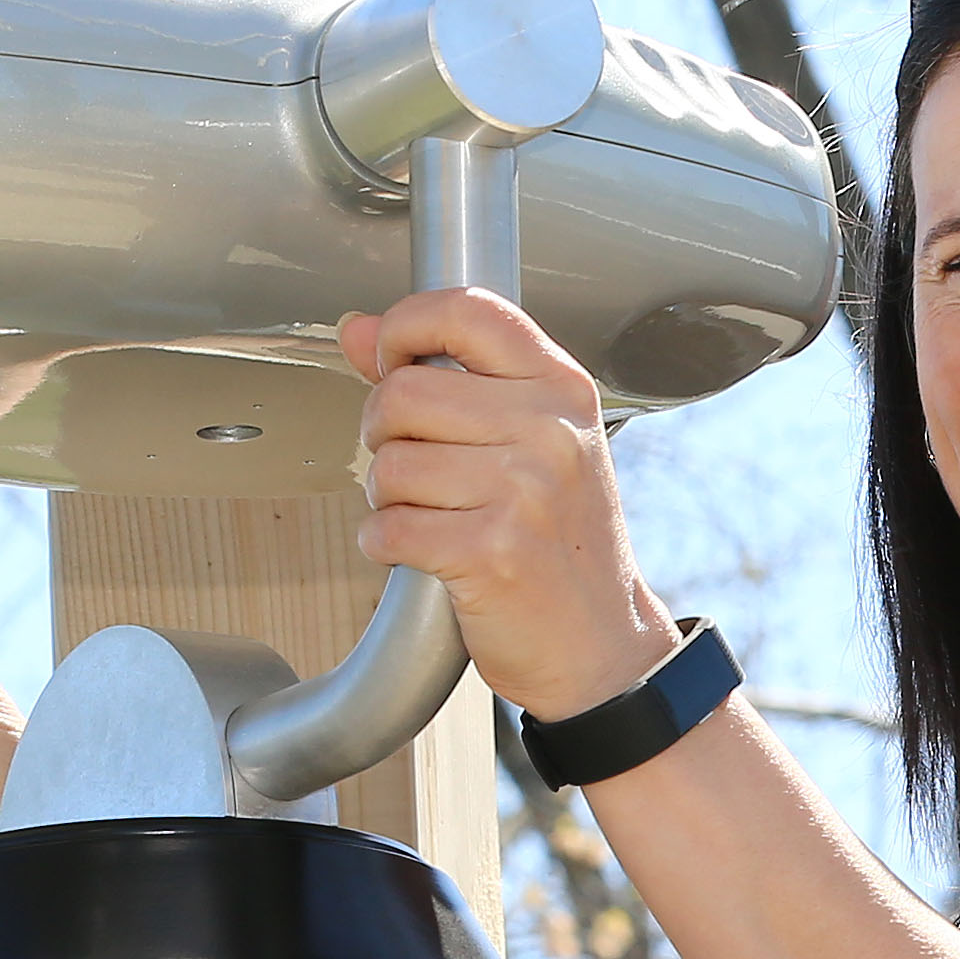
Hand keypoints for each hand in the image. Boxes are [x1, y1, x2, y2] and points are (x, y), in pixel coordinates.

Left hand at [337, 290, 680, 723]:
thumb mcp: (529, 442)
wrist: (603, 648)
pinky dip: (384, 544)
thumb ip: (446, 377)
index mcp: (561, 388)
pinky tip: (419, 552)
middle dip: (383, 435)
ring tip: (429, 515)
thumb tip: (356, 329)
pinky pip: (389, 527)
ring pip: (389, 464)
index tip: (388, 360)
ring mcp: (525, 491)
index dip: (405, 326)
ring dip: (387, 498)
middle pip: (403, 393)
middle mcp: (549, 431)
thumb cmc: (560, 543)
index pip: (467, 310)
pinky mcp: (492, 553)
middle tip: (412, 468)